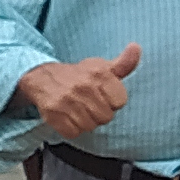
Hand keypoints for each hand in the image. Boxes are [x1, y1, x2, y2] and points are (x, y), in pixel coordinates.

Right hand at [21, 43, 139, 139]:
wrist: (43, 78)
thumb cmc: (79, 76)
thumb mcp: (103, 67)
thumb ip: (124, 63)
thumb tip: (136, 48)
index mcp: (99, 74)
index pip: (120, 102)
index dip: (112, 101)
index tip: (103, 96)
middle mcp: (83, 86)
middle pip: (106, 117)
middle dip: (99, 113)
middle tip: (89, 104)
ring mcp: (67, 100)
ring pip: (90, 126)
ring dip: (85, 121)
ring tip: (78, 109)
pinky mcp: (53, 114)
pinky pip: (73, 132)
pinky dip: (71, 128)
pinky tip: (67, 116)